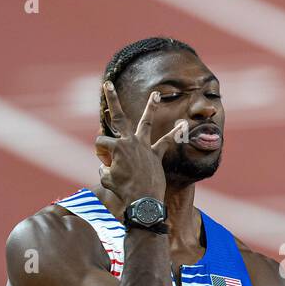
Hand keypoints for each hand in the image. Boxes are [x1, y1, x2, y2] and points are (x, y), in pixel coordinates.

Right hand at [95, 83, 184, 205]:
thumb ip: (104, 169)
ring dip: (151, 107)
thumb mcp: (106, 179)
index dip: (100, 154)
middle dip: (112, 99)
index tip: (105, 166)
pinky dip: (175, 133)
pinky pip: (166, 141)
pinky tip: (184, 124)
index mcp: (115, 147)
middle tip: (108, 83)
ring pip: (146, 122)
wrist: (143, 201)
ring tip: (156, 93)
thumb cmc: (123, 192)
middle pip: (118, 117)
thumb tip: (106, 167)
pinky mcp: (156, 155)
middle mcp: (130, 142)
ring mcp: (144, 146)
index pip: (101, 142)